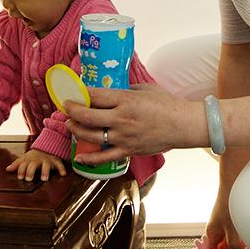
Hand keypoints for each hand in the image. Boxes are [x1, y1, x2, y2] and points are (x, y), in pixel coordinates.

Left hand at [6, 148, 67, 181]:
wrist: (48, 146)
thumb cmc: (34, 156)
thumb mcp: (25, 158)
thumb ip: (17, 164)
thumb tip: (7, 169)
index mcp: (29, 160)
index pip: (24, 164)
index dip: (21, 170)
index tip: (20, 177)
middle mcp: (38, 160)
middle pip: (33, 165)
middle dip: (30, 171)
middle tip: (28, 179)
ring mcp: (47, 161)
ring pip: (46, 166)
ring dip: (45, 171)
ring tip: (44, 179)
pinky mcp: (56, 161)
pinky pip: (60, 165)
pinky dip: (62, 169)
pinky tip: (63, 174)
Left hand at [64, 82, 196, 164]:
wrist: (183, 125)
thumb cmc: (167, 104)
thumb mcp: (144, 89)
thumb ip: (125, 90)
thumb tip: (110, 92)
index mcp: (126, 100)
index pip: (95, 96)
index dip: (80, 93)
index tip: (73, 92)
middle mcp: (122, 119)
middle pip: (87, 116)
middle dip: (72, 111)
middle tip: (66, 107)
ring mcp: (124, 137)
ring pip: (91, 136)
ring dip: (76, 130)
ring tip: (70, 125)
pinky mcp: (129, 151)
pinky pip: (105, 158)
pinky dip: (90, 159)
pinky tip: (79, 158)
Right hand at [204, 195, 245, 248]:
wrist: (233, 184)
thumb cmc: (228, 204)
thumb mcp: (231, 229)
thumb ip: (234, 245)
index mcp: (211, 233)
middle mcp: (216, 230)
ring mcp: (224, 225)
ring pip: (230, 242)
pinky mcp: (233, 221)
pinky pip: (236, 235)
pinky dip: (241, 241)